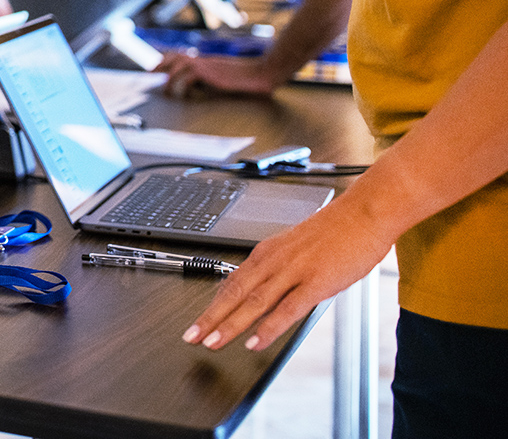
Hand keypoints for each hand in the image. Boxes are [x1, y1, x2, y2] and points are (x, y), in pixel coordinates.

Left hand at [156, 51, 281, 96]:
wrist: (262, 72)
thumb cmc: (247, 79)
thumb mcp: (226, 80)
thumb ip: (212, 81)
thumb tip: (199, 89)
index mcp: (207, 61)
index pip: (182, 56)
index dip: (167, 60)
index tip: (156, 67)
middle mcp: (204, 60)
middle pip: (176, 56)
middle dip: (162, 64)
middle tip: (151, 72)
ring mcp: (207, 65)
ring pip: (180, 65)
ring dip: (170, 77)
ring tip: (167, 90)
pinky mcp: (211, 72)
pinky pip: (189, 76)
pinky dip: (182, 84)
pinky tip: (182, 94)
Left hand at [182, 195, 391, 351]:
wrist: (364, 212)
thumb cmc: (335, 232)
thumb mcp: (296, 249)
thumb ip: (280, 269)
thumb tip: (266, 290)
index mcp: (267, 251)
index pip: (232, 282)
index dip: (213, 304)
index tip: (198, 322)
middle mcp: (274, 260)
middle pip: (235, 292)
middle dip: (211, 317)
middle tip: (191, 336)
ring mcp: (294, 271)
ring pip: (254, 301)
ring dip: (231, 324)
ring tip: (213, 342)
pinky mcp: (316, 282)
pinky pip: (287, 309)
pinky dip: (269, 327)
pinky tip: (255, 342)